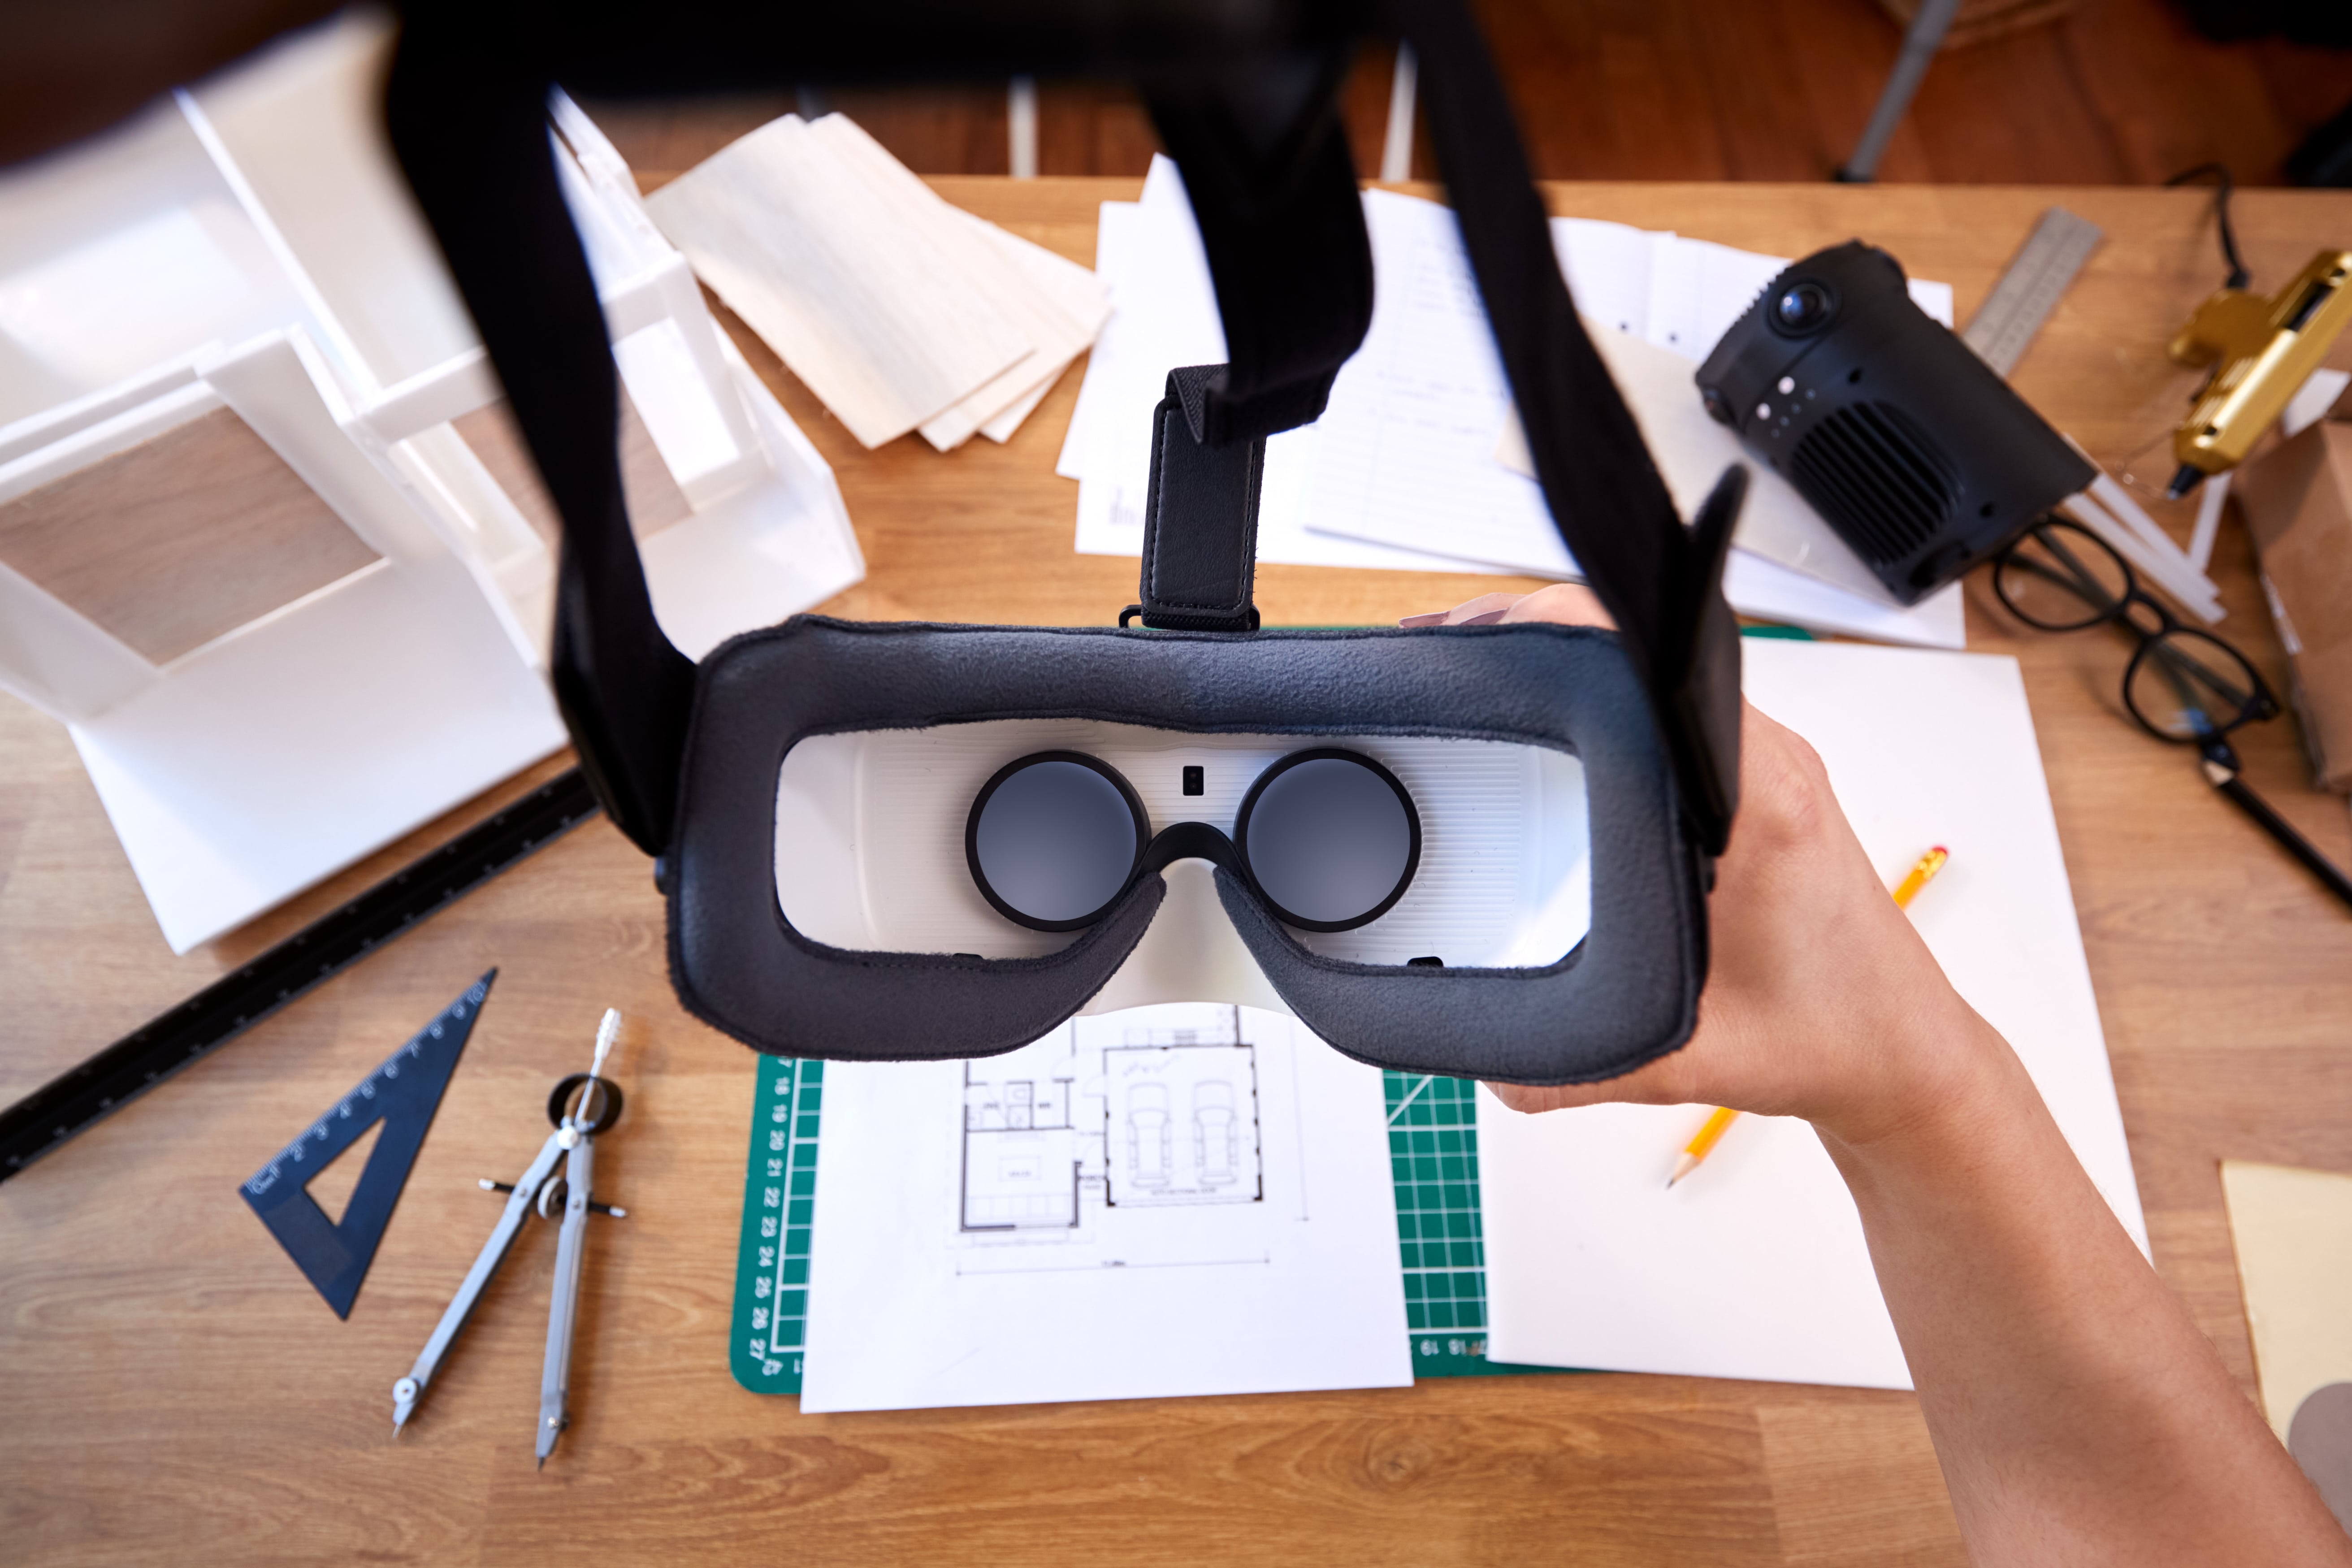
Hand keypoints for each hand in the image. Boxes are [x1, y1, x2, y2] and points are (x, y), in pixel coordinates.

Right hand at [1408, 588, 1992, 1144]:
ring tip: (1491, 675)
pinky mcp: (1765, 776)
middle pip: (1641, 646)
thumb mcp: (1682, 1060)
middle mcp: (1771, 761)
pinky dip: (1614, 699)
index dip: (1556, 629)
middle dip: (1538, 636)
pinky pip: (1678, 705)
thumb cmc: (1831, 1036)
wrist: (1901, 1052)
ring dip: (1577, 663)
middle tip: (1453, 651)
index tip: (1485, 632)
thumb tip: (1488, 1067)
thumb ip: (1572, 1072)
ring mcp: (1771, 761)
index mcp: (1756, 799)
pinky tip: (1563, 728)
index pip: (1648, 663)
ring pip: (1659, 668)